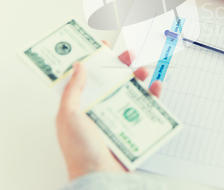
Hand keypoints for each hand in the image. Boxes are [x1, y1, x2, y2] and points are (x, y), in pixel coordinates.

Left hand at [56, 44, 161, 179]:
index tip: (101, 46)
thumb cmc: (80, 152)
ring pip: (129, 89)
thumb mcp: (68, 117)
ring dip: (138, 77)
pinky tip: (155, 88)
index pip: (85, 77)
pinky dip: (153, 96)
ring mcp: (116, 115)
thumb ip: (73, 90)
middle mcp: (98, 107)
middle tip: (128, 54)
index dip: (93, 60)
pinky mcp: (131, 124)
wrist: (101, 177)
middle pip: (110, 79)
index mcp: (80, 105)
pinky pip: (145, 106)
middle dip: (120, 64)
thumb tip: (78, 66)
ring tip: (143, 71)